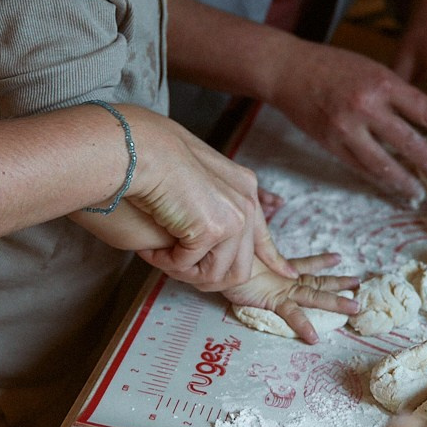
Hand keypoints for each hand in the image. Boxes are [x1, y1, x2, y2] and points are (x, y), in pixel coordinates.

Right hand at [89, 109, 293, 292]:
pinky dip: (165, 262)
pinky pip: (188, 266)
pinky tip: (150, 250)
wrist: (140, 149)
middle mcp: (246, 202)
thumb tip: (207, 236)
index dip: (272, 258)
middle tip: (176, 268)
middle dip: (207, 277)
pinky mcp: (213, 229)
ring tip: (159, 257)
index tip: (286, 274)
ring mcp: (233, 216)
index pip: (262, 234)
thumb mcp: (193, 180)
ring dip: (183, 272)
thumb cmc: (153, 158)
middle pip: (241, 267)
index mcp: (244, 187)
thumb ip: (209, 204)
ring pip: (216, 275)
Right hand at [223, 252, 358, 343]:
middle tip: (359, 283)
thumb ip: (253, 262)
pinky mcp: (273, 299)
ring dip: (336, 301)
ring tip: (355, 307)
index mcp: (281, 270)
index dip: (322, 262)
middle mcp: (286, 279)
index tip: (337, 258)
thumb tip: (246, 257)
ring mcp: (282, 289)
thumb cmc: (229, 261)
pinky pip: (292, 315)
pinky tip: (314, 338)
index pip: (307, 265)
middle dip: (339, 283)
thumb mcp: (245, 261)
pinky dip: (303, 326)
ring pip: (315, 296)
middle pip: (319, 281)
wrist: (217, 262)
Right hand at [267, 41, 426, 201]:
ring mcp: (346, 127)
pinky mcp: (330, 143)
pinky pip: (361, 167)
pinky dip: (380, 179)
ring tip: (422, 193)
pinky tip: (394, 187)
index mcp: (383, 82)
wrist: (288, 69)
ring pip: (384, 163)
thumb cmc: (334, 66)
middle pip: (410, 143)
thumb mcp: (372, 69)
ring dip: (406, 182)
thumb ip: (397, 93)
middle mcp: (366, 106)